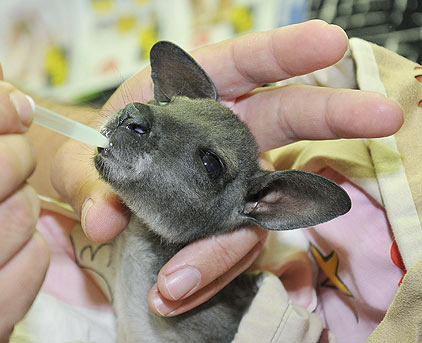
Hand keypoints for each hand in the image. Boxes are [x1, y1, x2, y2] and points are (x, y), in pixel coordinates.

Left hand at [48, 20, 402, 315]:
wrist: (91, 187)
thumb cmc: (92, 153)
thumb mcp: (80, 157)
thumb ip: (89, 179)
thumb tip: (102, 217)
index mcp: (194, 93)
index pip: (246, 62)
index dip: (286, 52)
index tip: (329, 42)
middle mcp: (225, 134)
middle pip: (288, 118)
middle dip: (333, 116)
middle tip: (382, 114)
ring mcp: (232, 182)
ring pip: (258, 208)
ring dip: (227, 246)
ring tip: (178, 281)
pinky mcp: (223, 223)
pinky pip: (229, 249)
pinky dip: (206, 273)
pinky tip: (174, 291)